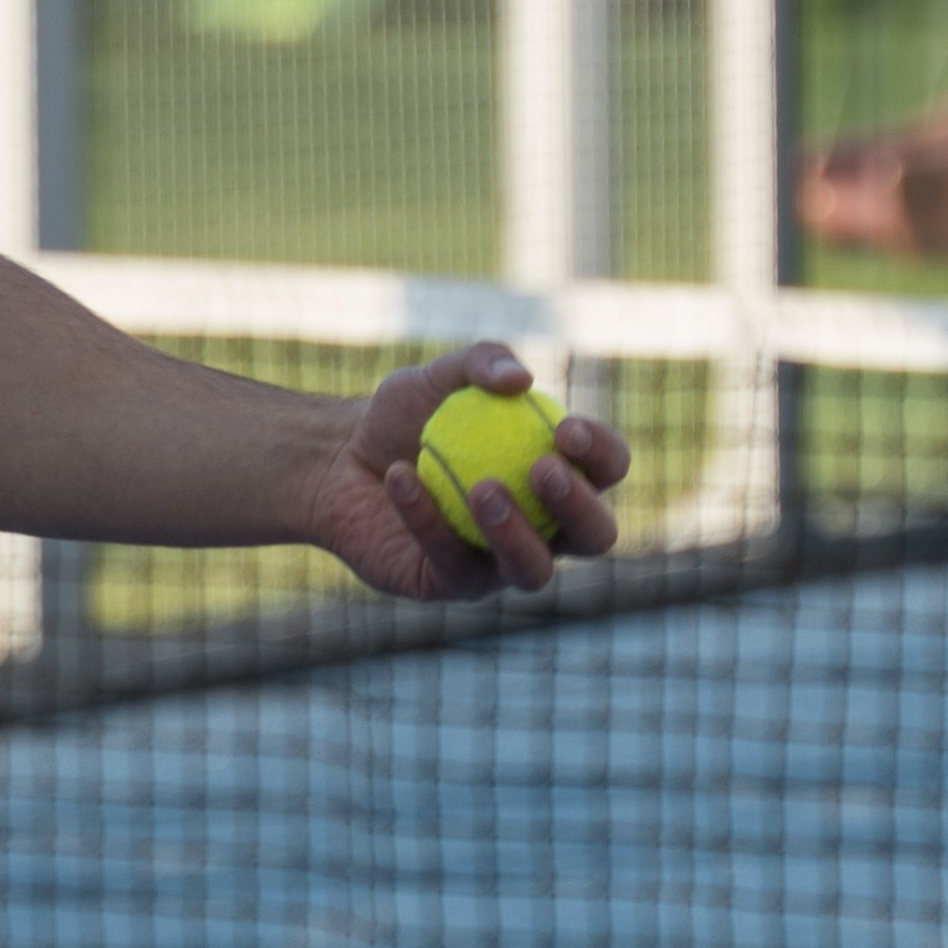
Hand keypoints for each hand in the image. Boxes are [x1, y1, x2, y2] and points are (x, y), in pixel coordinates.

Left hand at [306, 347, 631, 605]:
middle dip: (580, 507)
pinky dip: (426, 518)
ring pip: (533, 570)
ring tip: (482, 488)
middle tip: (541, 469)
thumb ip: (482, 362)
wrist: (340, 460)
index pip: (607, 469)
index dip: (601, 453)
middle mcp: (544, 528)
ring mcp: (500, 564)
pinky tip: (400, 476)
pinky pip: (450, 562)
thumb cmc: (406, 416)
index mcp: (560, 474)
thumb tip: (521, 380)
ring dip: (516, 533)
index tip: (566, 429)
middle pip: (595, 536)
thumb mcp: (440, 375)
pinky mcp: (451, 585)